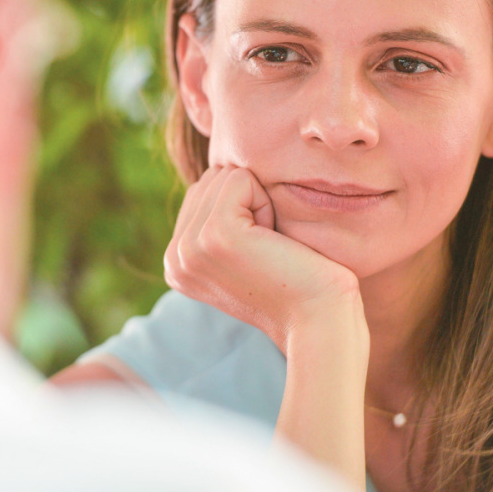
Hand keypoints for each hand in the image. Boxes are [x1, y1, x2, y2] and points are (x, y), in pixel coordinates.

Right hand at [164, 166, 364, 352]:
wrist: (319, 318)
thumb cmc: (296, 282)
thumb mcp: (242, 252)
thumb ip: (215, 219)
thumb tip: (217, 174)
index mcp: (175, 262)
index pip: (201, 193)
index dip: (241, 211)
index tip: (257, 254)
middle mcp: (173, 257)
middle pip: (210, 180)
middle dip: (247, 203)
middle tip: (266, 250)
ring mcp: (189, 247)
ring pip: (224, 176)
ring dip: (258, 204)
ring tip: (269, 247)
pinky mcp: (215, 234)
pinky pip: (240, 179)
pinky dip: (266, 202)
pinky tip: (274, 240)